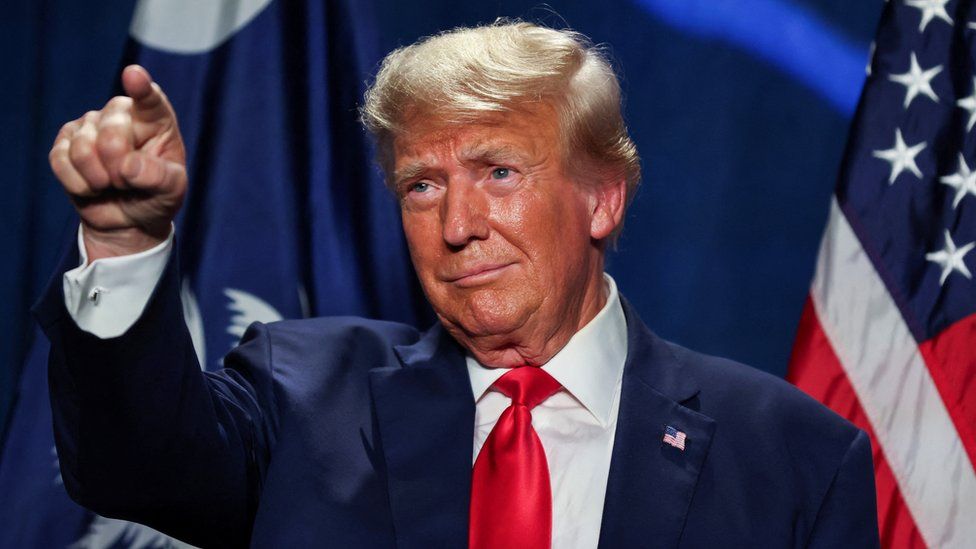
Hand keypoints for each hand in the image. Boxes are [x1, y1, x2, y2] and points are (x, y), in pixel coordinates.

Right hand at [49, 65, 186, 261]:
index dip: (140, 88)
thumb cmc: (157, 196)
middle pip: (111, 135)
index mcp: (155, 119)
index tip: (134, 75)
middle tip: (130, 182)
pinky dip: (79, 184)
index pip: (149, 100)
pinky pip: (61, 161)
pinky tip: (93, 186)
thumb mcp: (172, 191)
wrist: (129, 218)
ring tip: (113, 184)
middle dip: (120, 169)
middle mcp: (120, 114)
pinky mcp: (64, 142)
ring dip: (99, 180)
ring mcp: (90, 125)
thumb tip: (128, 166)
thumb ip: (159, 177)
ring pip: (84, 150)